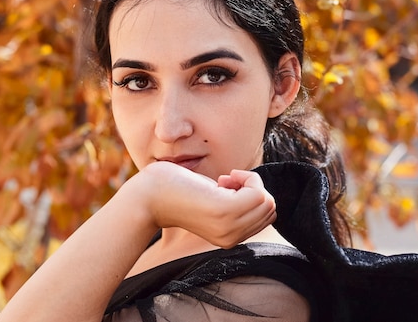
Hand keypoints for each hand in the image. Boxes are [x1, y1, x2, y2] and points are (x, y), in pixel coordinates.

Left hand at [125, 162, 276, 248]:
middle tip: (224, 183)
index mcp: (229, 238)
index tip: (226, 188)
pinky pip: (259, 193)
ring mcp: (229, 227)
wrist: (147, 196)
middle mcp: (231, 239)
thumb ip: (234, 201)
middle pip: (271, 209)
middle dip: (254, 188)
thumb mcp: (211, 199)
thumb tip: (260, 192)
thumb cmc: (176, 190)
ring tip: (223, 181)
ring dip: (250, 182)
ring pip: (268, 201)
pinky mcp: (224, 211)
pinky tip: (223, 178)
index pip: (266, 217)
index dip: (251, 196)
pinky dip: (247, 178)